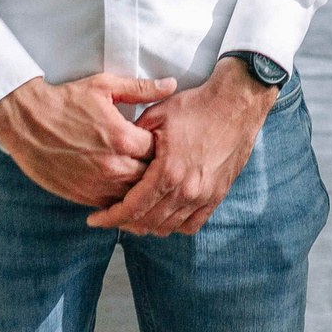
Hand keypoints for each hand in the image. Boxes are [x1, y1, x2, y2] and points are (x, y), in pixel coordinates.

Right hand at [0, 73, 176, 208]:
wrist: (25, 121)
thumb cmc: (65, 101)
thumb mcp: (104, 86)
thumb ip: (141, 89)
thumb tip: (171, 84)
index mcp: (122, 138)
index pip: (161, 151)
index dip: (165, 146)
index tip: (163, 140)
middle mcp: (113, 166)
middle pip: (151, 177)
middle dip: (157, 169)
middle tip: (158, 160)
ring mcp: (98, 184)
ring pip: (134, 195)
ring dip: (141, 187)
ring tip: (144, 176)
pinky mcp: (83, 196)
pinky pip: (113, 204)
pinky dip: (121, 198)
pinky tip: (124, 187)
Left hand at [84, 58, 277, 236]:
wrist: (237, 104)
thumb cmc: (197, 107)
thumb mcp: (157, 116)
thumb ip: (134, 139)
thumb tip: (116, 152)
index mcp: (167, 172)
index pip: (131, 208)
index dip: (109, 218)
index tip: (95, 220)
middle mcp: (186, 190)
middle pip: (147, 223)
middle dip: (124, 223)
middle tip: (111, 217)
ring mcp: (203, 195)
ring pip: (168, 227)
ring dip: (147, 226)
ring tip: (134, 216)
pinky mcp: (217, 195)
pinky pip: (192, 224)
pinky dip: (174, 225)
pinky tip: (164, 217)